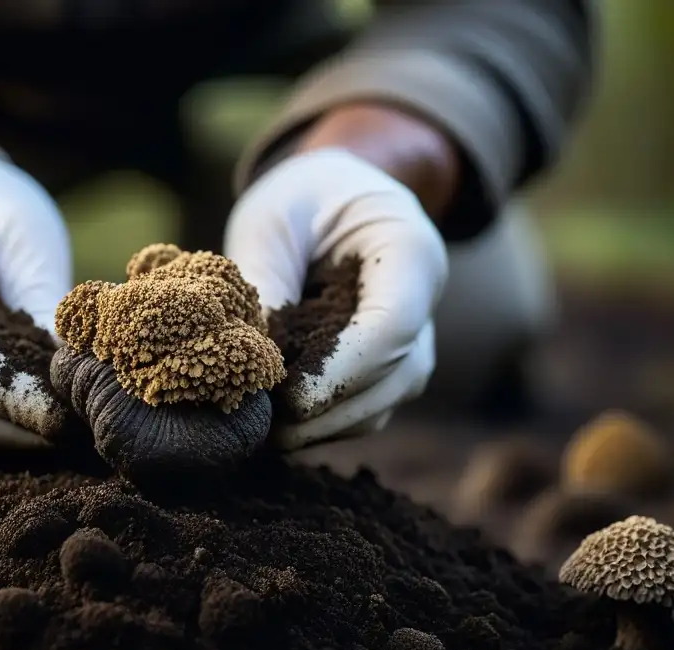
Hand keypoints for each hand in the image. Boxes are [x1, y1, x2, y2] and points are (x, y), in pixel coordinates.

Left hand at [224, 147, 448, 449]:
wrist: (334, 193)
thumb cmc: (303, 196)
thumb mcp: (274, 220)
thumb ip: (265, 279)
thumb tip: (249, 354)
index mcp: (410, 250)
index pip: (392, 325)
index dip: (344, 371)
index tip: (291, 400)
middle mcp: (424, 301)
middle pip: (394, 377)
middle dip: (329, 410)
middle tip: (266, 430)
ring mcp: (413, 339)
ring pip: (382, 402)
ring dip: (325, 425)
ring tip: (265, 432)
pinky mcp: (390, 366)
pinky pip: (365, 407)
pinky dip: (324, 421)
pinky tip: (278, 423)